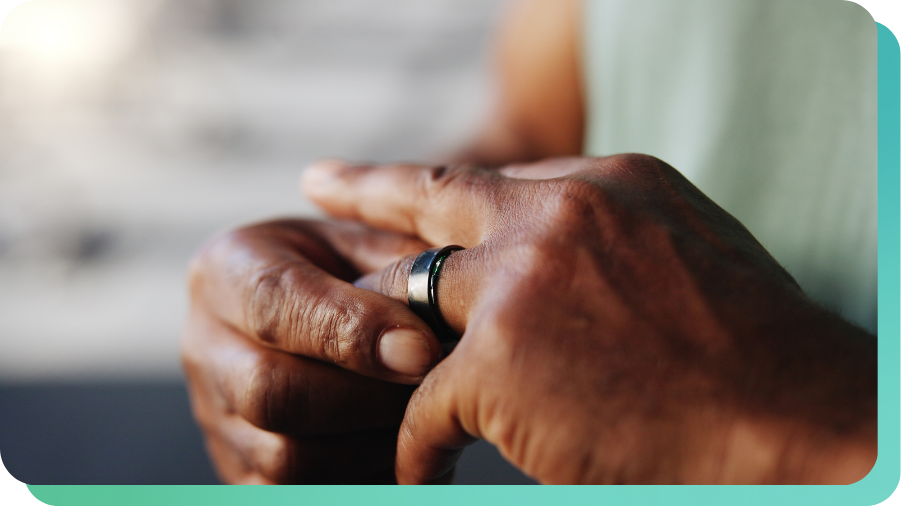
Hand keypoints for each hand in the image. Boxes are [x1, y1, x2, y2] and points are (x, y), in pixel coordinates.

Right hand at [182, 219, 443, 482]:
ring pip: (283, 458)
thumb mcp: (367, 242)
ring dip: (368, 447)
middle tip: (430, 389)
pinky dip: (359, 479)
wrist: (314, 313)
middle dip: (365, 398)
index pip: (274, 302)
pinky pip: (297, 493)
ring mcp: (215, 416)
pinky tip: (399, 452)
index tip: (422, 349)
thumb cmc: (349, 269)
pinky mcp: (238, 470)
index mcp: (228, 268)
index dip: (351, 331)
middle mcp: (205, 345)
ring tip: (421, 420)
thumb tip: (432, 329)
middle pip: (268, 391)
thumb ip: (394, 269)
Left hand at [303, 155, 877, 483]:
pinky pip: (425, 404)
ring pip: (410, 302)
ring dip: (381, 341)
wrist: (792, 416)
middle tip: (320, 187)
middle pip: (432, 200)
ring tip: (348, 364)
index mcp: (602, 185)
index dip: (442, 186)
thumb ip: (611, 236)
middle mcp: (555, 217)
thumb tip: (559, 241)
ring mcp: (520, 286)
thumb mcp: (686, 249)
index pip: (493, 179)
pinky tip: (419, 469)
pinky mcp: (498, 365)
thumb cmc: (754, 348)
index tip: (397, 172)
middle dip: (366, 191)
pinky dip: (418, 444)